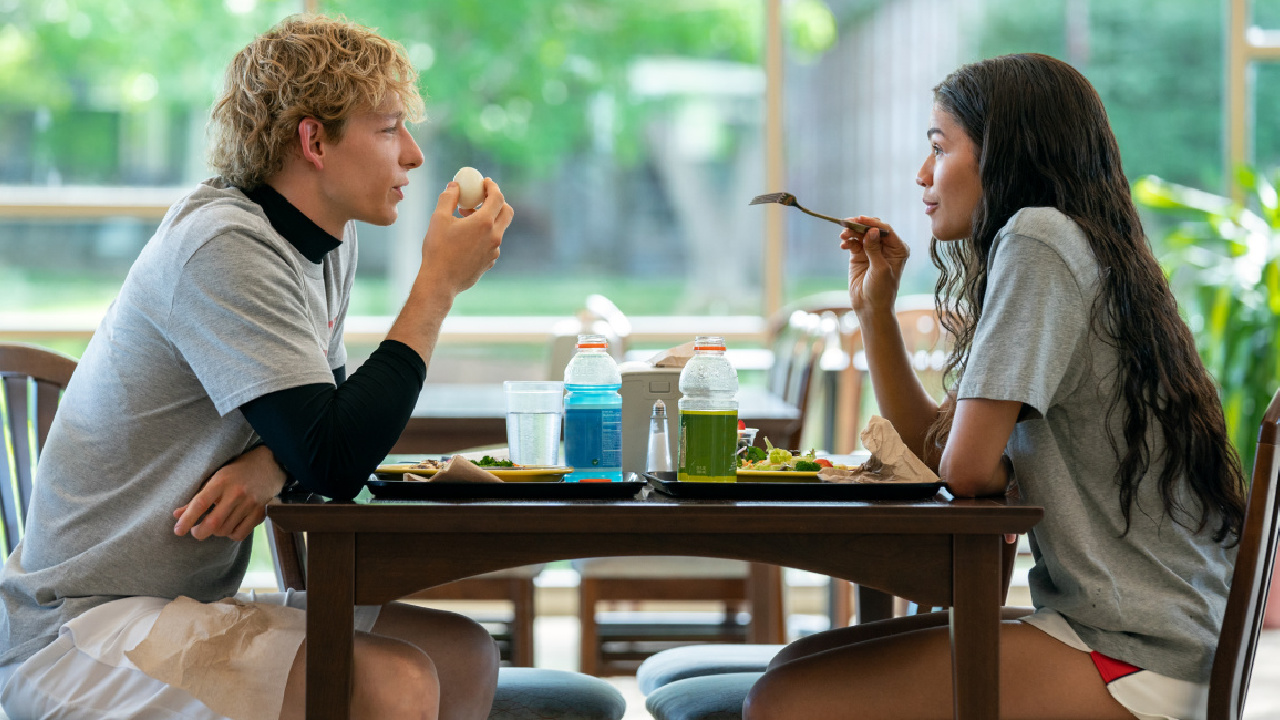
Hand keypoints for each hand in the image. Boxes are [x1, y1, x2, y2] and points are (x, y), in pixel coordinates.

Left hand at [173, 444, 286, 541]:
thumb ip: (198, 497)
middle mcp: (236, 493)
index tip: (178, 530)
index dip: (187, 519)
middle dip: (200, 532)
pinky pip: (241, 533)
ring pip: (226, 530)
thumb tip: (177, 514)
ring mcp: (250, 503)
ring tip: (215, 525)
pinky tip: (230, 527)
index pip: (200, 503)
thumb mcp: (216, 478)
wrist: (268, 464)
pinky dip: (231, 535)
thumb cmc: (237, 471)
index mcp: (221, 481)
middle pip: (214, 522)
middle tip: (196, 531)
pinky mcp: (260, 512)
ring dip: (216, 532)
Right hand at [419, 178, 513, 296]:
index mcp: (484, 223)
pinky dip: (484, 235)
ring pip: (498, 229)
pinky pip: (492, 243)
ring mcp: (494, 251)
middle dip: (496, 201)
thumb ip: (449, 198)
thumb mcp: (438, 218)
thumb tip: (455, 185)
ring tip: (465, 218)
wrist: (440, 282)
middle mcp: (494, 236)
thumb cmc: (438, 249)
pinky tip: (466, 238)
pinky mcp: (490, 262)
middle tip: (481, 198)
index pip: (497, 197)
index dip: (492, 186)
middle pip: (507, 212)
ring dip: (487, 219)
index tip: (484, 182)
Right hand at [839, 216, 908, 316]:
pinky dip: (848, 242)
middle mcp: (886, 247)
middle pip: (872, 229)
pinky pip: (853, 243)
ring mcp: (872, 251)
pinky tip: (843, 245)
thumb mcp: (880, 269)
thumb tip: (871, 230)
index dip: (872, 223)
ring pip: (861, 235)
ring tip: (843, 236)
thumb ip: (875, 249)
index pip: (885, 230)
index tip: (860, 219)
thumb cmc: (882, 290)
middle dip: (860, 225)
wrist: (870, 307)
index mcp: (898, 249)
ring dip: (851, 233)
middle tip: (848, 224)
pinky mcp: (860, 256)